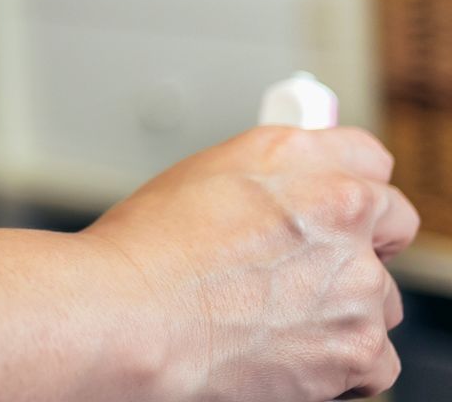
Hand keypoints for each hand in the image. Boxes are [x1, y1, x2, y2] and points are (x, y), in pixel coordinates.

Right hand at [84, 125, 419, 401]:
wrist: (129, 318)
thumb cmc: (142, 253)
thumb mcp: (199, 176)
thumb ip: (267, 178)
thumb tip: (289, 193)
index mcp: (296, 155)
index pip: (368, 159)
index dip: (349, 184)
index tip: (341, 203)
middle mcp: (339, 209)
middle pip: (389, 225)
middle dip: (358, 245)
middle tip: (309, 266)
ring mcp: (357, 281)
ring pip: (379, 298)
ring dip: (343, 308)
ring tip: (274, 316)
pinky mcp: (359, 346)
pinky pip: (375, 360)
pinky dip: (340, 363)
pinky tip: (288, 351)